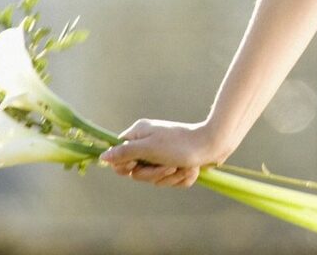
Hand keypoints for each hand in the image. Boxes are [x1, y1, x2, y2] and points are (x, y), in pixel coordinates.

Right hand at [99, 119, 229, 188]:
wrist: (214, 145)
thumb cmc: (180, 144)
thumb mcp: (148, 147)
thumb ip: (125, 152)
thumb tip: (103, 156)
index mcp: (140, 134)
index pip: (119, 157)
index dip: (126, 166)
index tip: (136, 165)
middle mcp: (149, 144)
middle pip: (137, 173)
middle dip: (154, 174)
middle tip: (168, 165)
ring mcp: (163, 156)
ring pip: (155, 180)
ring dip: (170, 177)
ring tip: (181, 165)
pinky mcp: (177, 165)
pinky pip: (172, 181)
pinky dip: (181, 178)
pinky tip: (190, 169)